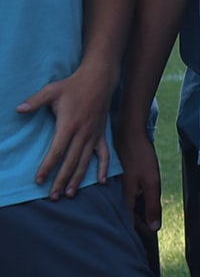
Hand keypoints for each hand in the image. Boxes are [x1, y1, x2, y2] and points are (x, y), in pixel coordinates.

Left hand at [19, 65, 113, 197]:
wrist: (99, 79)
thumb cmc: (72, 85)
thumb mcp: (51, 90)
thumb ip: (35, 101)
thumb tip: (18, 110)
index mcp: (69, 125)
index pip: (56, 152)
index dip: (47, 167)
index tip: (39, 180)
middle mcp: (83, 134)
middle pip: (71, 162)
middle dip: (61, 180)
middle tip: (53, 196)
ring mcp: (94, 135)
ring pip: (85, 161)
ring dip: (78, 178)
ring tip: (70, 193)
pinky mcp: (102, 134)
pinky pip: (104, 154)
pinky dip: (104, 168)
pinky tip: (102, 181)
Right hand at [116, 129, 162, 235]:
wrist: (129, 135)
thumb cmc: (141, 157)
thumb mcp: (151, 182)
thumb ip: (152, 205)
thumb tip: (154, 228)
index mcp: (124, 199)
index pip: (132, 224)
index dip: (142, 232)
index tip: (151, 240)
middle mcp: (118, 195)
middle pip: (129, 217)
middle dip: (140, 225)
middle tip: (152, 233)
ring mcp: (119, 187)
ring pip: (129, 206)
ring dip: (139, 214)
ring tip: (150, 220)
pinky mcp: (122, 180)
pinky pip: (129, 196)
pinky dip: (137, 202)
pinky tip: (145, 201)